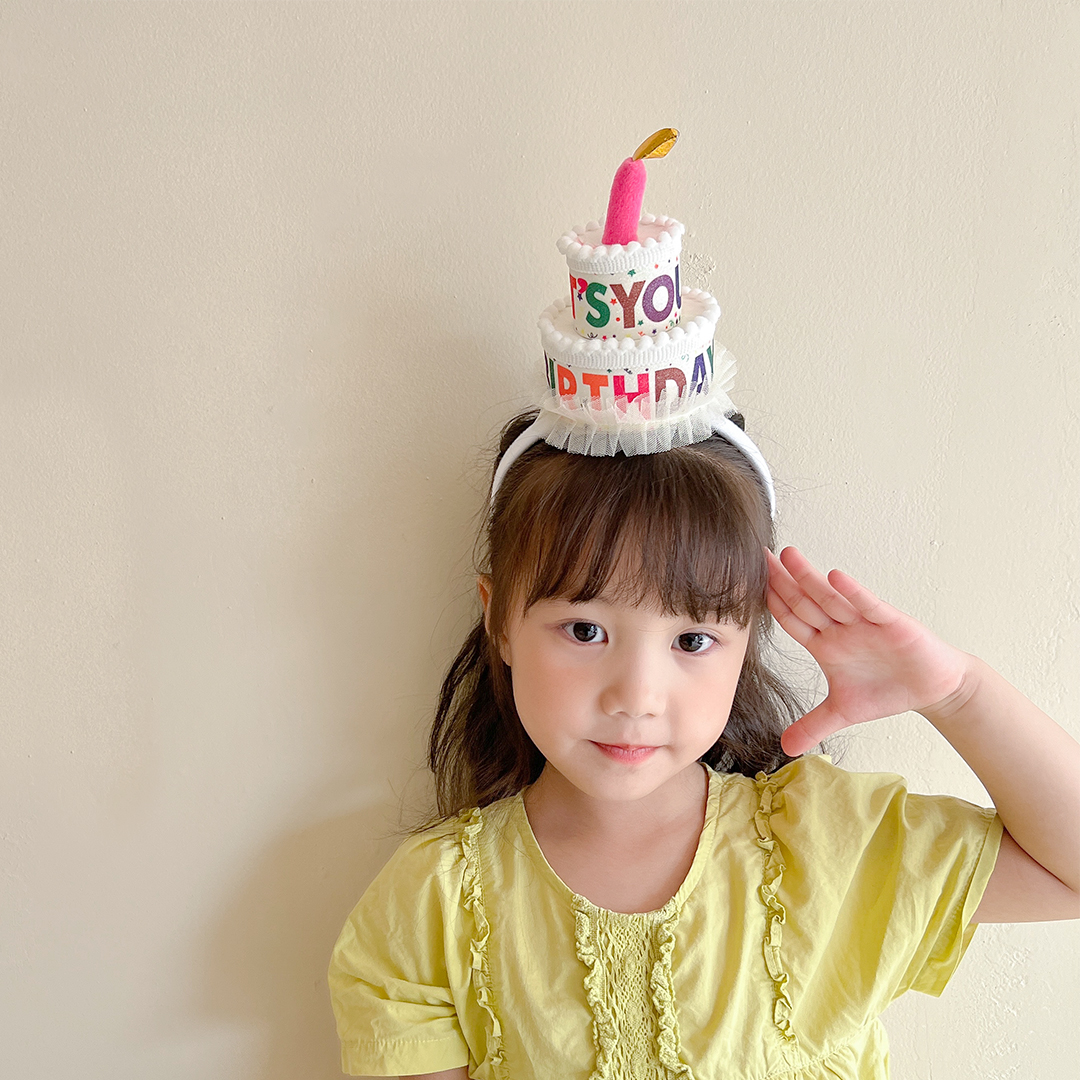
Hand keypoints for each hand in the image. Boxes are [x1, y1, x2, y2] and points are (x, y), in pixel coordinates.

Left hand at [766, 547, 972, 756]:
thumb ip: (812, 725)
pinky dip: (853, 593)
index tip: (745, 581)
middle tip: (758, 556)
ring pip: (831, 598)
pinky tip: (835, 578)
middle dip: (782, 580)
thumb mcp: (842, 712)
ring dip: (810, 577)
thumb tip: (784, 749)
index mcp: (824, 644)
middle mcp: (839, 628)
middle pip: (805, 601)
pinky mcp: (891, 622)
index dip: (770, 602)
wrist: (932, 687)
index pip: (791, 619)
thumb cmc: (886, 689)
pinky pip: (868, 605)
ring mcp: (863, 622)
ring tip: (788, 557)